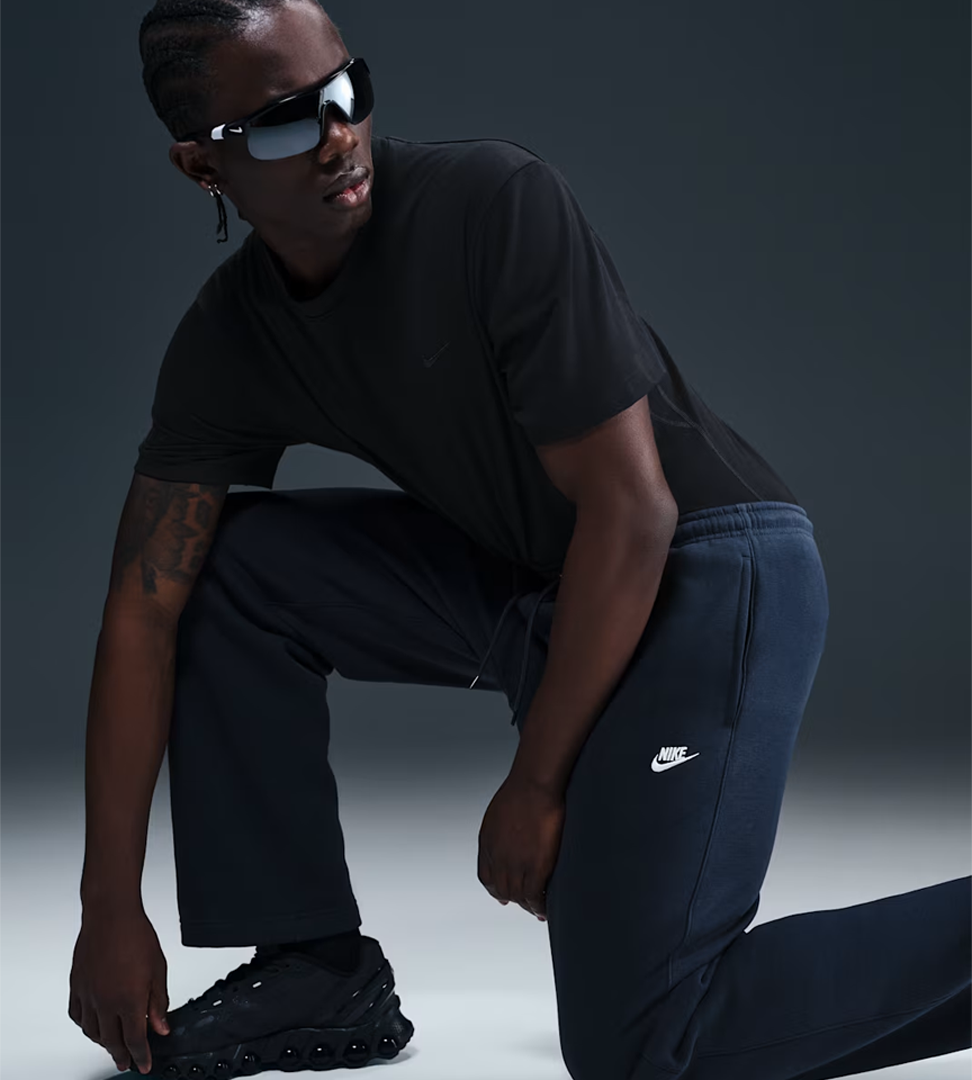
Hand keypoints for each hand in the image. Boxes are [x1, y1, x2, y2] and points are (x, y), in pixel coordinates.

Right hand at [68, 906, 169, 1074]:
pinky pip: (77, 1016)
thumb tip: (161, 1027)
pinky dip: (86, 1026)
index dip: (141, 1056)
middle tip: (128, 1063)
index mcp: (129, 1000)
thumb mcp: (158, 969)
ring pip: (92, 1032)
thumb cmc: (136, 935)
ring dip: (103, 1042)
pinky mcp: (76, 986)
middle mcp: (105, 1002)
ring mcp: (88, 995)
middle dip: (122, 1055)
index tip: (144, 1065)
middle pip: (112, 1040)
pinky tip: (92, 1025)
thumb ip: (159, 1002)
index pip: (135, 1039)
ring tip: (113, 1045)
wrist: (110, 914)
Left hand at [477, 773, 564, 919]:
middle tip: (525, 905)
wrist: (533, 784)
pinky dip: (539, 906)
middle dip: (513, 900)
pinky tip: (544, 909)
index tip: (503, 896)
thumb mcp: (498, 812)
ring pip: (518, 896)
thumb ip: (499, 829)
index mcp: (487, 844)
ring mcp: (516, 864)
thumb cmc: (521, 789)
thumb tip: (507, 833)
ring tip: (538, 911)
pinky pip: (535, 895)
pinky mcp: (536, 866)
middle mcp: (497, 858)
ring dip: (528, 906)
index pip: (487, 877)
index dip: (496, 890)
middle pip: (503, 890)